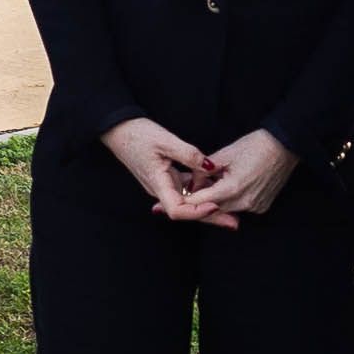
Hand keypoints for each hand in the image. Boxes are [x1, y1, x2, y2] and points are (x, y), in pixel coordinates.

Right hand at [102, 115, 221, 222]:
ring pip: (188, 203)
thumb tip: (208, 165)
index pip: (177, 210)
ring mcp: (164, 185)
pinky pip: (186, 192)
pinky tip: (217, 194)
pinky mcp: (167, 179)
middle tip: (234, 222)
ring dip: (208, 208)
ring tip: (231, 213)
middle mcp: (160, 190)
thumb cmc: (138, 135)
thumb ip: (188, 154)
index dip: (196, 211)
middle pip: (187, 211)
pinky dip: (201, 194)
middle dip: (211, 218)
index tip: (215, 205)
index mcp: (158, 184)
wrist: (119, 130)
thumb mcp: (165, 140)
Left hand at [183, 128, 301, 221]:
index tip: (175, 196)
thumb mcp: (225, 154)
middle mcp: (244, 202)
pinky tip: (231, 186)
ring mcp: (255, 207)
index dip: (186, 198)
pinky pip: (240, 208)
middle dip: (200, 200)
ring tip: (212, 184)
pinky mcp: (262, 207)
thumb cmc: (256, 146)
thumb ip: (204, 171)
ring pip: (226, 209)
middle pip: (212, 208)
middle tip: (190, 190)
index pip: (200, 201)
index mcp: (232, 188)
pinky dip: (231, 200)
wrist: (285, 146)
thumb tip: (191, 183)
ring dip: (216, 201)